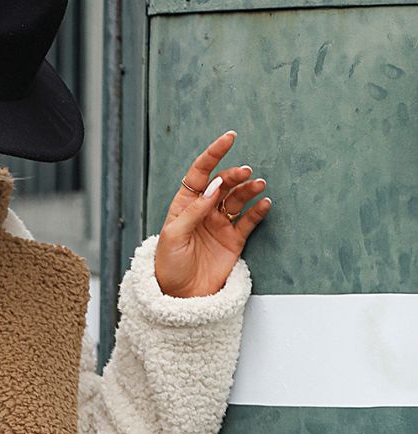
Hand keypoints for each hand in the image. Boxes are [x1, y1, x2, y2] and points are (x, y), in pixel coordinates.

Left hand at [154, 130, 271, 297]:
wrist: (180, 295)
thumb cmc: (169, 266)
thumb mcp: (173, 236)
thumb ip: (193, 211)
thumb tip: (214, 187)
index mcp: (185, 205)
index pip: (200, 173)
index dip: (214, 154)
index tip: (229, 138)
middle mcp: (204, 211)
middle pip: (223, 183)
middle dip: (235, 174)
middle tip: (245, 173)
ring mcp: (220, 224)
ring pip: (239, 198)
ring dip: (249, 189)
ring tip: (258, 185)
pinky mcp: (233, 239)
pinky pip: (250, 220)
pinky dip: (259, 210)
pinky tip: (265, 204)